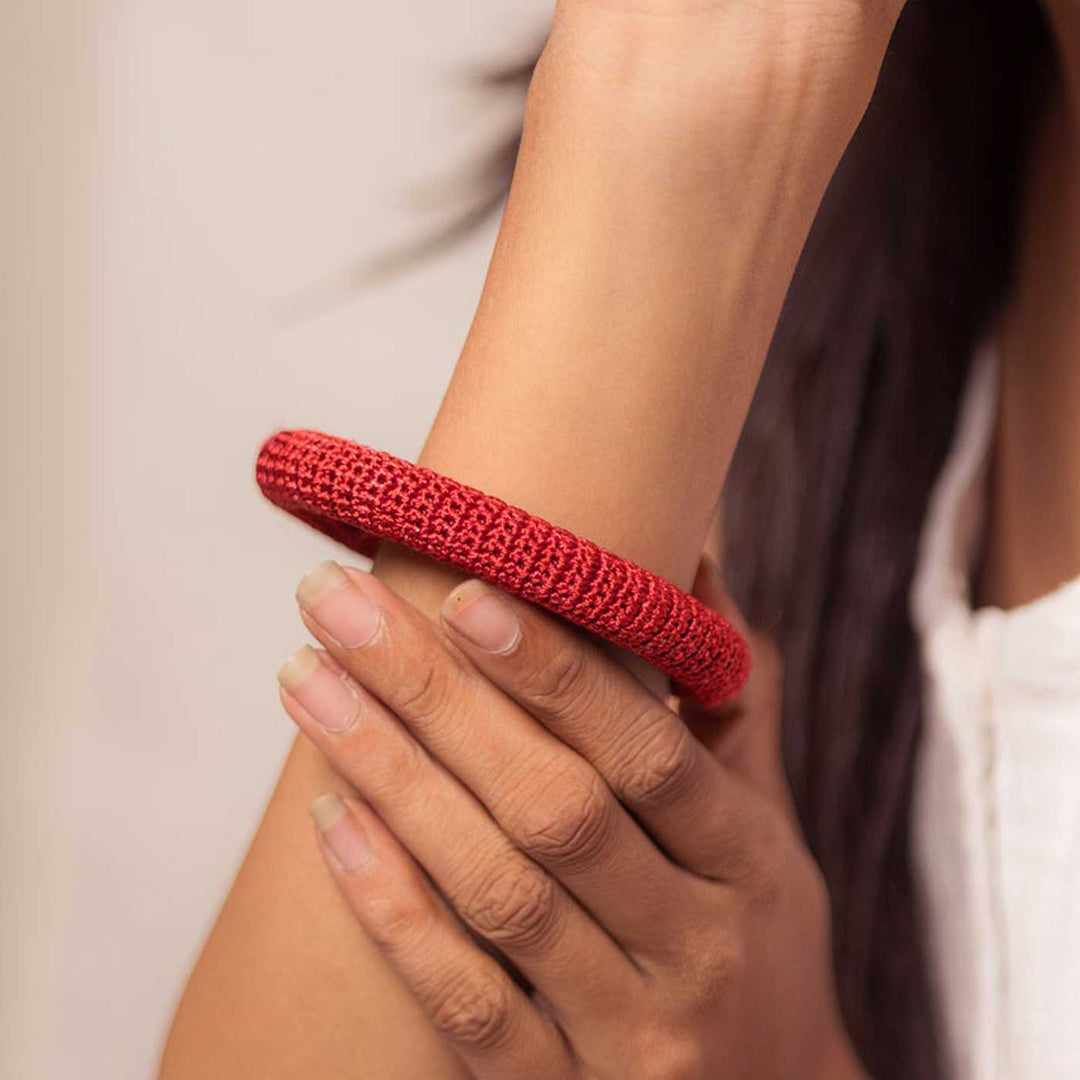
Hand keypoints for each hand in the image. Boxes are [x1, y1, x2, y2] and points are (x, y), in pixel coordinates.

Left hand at [276, 556, 865, 1078]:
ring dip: (392, 779)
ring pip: (498, 895)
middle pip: (555, 810)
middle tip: (339, 605)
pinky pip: (466, 1006)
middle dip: (437, 697)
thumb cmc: (755, 935)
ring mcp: (632, 1036)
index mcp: (749, 861)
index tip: (465, 592)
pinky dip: (393, 911)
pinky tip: (329, 821)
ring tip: (308, 682)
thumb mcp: (764, 820)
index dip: (559, 674)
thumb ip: (728, 695)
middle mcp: (698, 947)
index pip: (649, 753)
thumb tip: (691, 555)